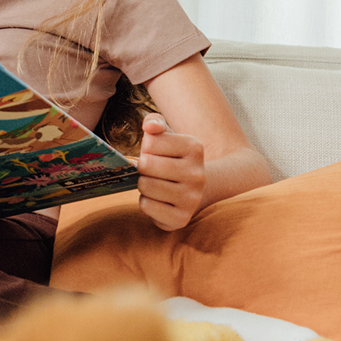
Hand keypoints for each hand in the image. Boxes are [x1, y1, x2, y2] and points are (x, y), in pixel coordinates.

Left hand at [134, 113, 205, 230]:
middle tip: (154, 171)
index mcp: (195, 147)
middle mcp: (197, 173)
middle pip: (146, 165)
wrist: (196, 190)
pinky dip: (146, 202)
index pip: (150, 142)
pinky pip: (146, 206)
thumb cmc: (173, 158)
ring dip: (144, 185)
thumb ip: (154, 122)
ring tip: (157, 184)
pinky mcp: (181, 218)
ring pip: (145, 186)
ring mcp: (192, 198)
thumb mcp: (167, 136)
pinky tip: (159, 200)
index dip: (146, 148)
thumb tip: (150, 126)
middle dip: (143, 168)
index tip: (157, 154)